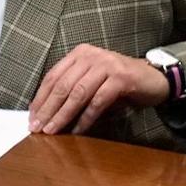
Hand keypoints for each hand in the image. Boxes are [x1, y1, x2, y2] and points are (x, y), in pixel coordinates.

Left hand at [28, 44, 168, 135]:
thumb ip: (72, 90)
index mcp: (79, 54)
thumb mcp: (92, 81)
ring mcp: (107, 65)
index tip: (32, 117)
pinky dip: (86, 118)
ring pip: (78, 93)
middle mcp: (91, 55)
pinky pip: (98, 101)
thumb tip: (47, 113)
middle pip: (62, 85)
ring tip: (52, 131)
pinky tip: (77, 131)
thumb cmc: (119, 83)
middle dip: (48, 108)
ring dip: (63, 114)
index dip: (40, 98)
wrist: (154, 79)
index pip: (53, 76)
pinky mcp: (121, 78)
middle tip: (37, 127)